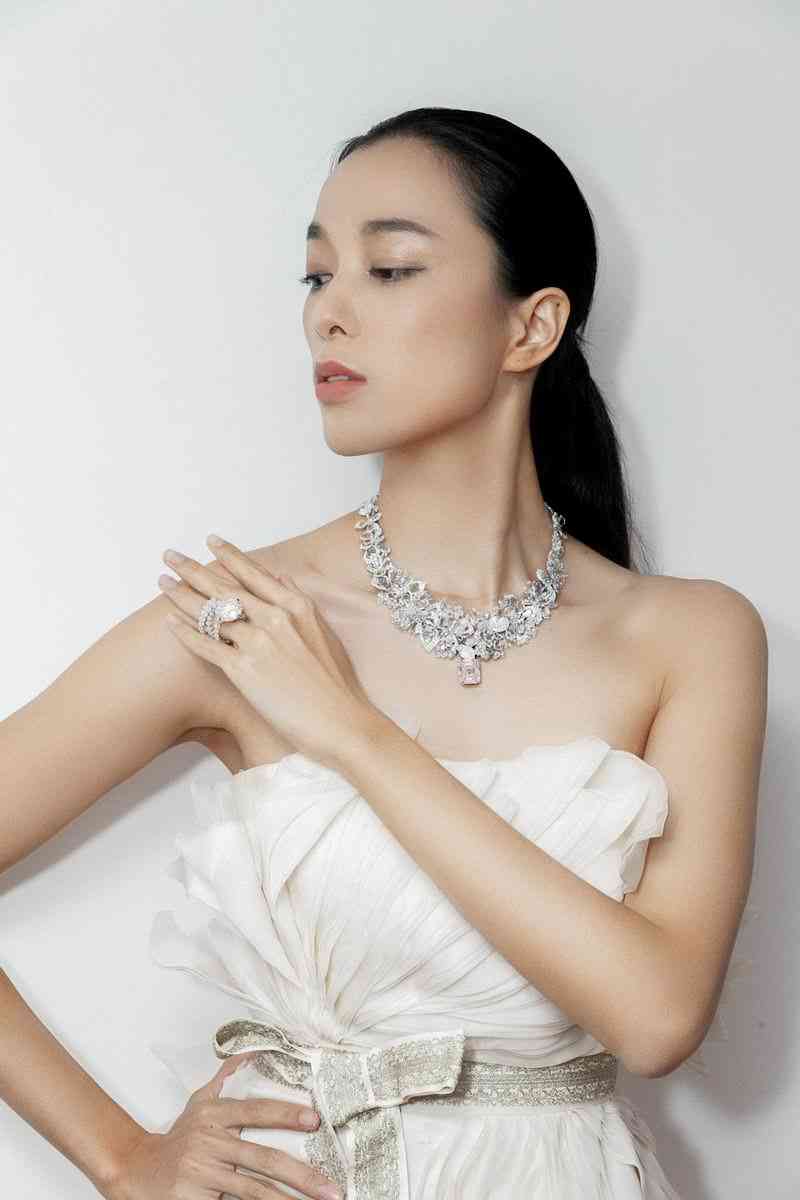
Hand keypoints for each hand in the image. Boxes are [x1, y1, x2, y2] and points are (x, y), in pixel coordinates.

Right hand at [104, 1052, 342, 1198]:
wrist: (136, 1170)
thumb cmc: (176, 1139)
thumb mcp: (198, 1102)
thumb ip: (225, 1078)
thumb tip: (252, 1051)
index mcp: (213, 1114)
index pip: (255, 1111)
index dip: (285, 1114)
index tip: (315, 1120)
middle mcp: (208, 1142)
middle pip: (262, 1159)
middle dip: (302, 1175)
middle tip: (332, 1188)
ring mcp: (201, 1172)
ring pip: (253, 1189)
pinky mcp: (195, 1198)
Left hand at [156, 536, 379, 769]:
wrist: (338, 721)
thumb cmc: (335, 684)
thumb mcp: (323, 633)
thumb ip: (300, 602)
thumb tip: (283, 578)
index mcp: (296, 606)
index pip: (255, 573)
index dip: (230, 555)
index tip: (210, 541)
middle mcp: (275, 617)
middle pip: (224, 588)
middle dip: (193, 569)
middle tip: (170, 555)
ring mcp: (257, 642)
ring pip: (210, 612)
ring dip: (181, 595)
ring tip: (162, 582)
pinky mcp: (242, 670)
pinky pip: (205, 645)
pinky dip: (185, 632)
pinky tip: (169, 622)